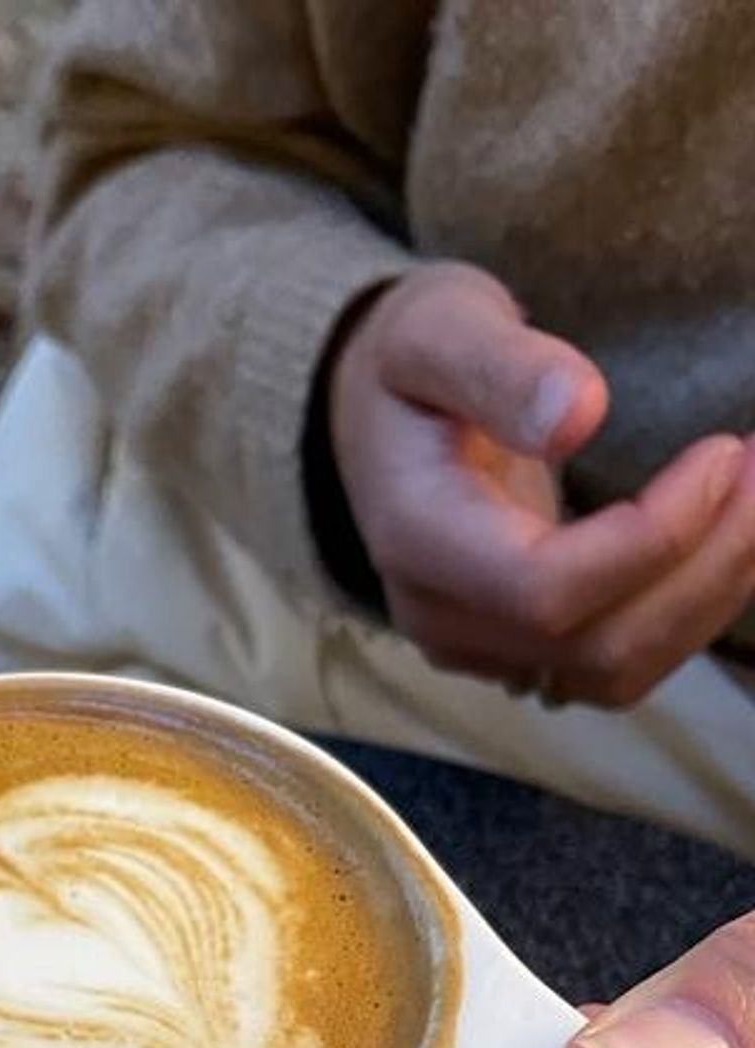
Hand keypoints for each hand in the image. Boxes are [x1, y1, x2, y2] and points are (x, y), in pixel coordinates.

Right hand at [328, 262, 754, 705]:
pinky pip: (616, 669)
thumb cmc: (410, 366)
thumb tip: (580, 413)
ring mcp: (479, 649)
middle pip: (596, 644)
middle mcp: (442, 617)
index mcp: (417, 539)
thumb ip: (501, 366)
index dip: (650, 540)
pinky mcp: (517, 654)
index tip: (720, 454)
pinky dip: (688, 615)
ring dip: (710, 597)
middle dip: (705, 565)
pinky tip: (727, 542)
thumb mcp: (441, 329)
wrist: (372, 421)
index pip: (545, 589)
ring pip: (616, 673)